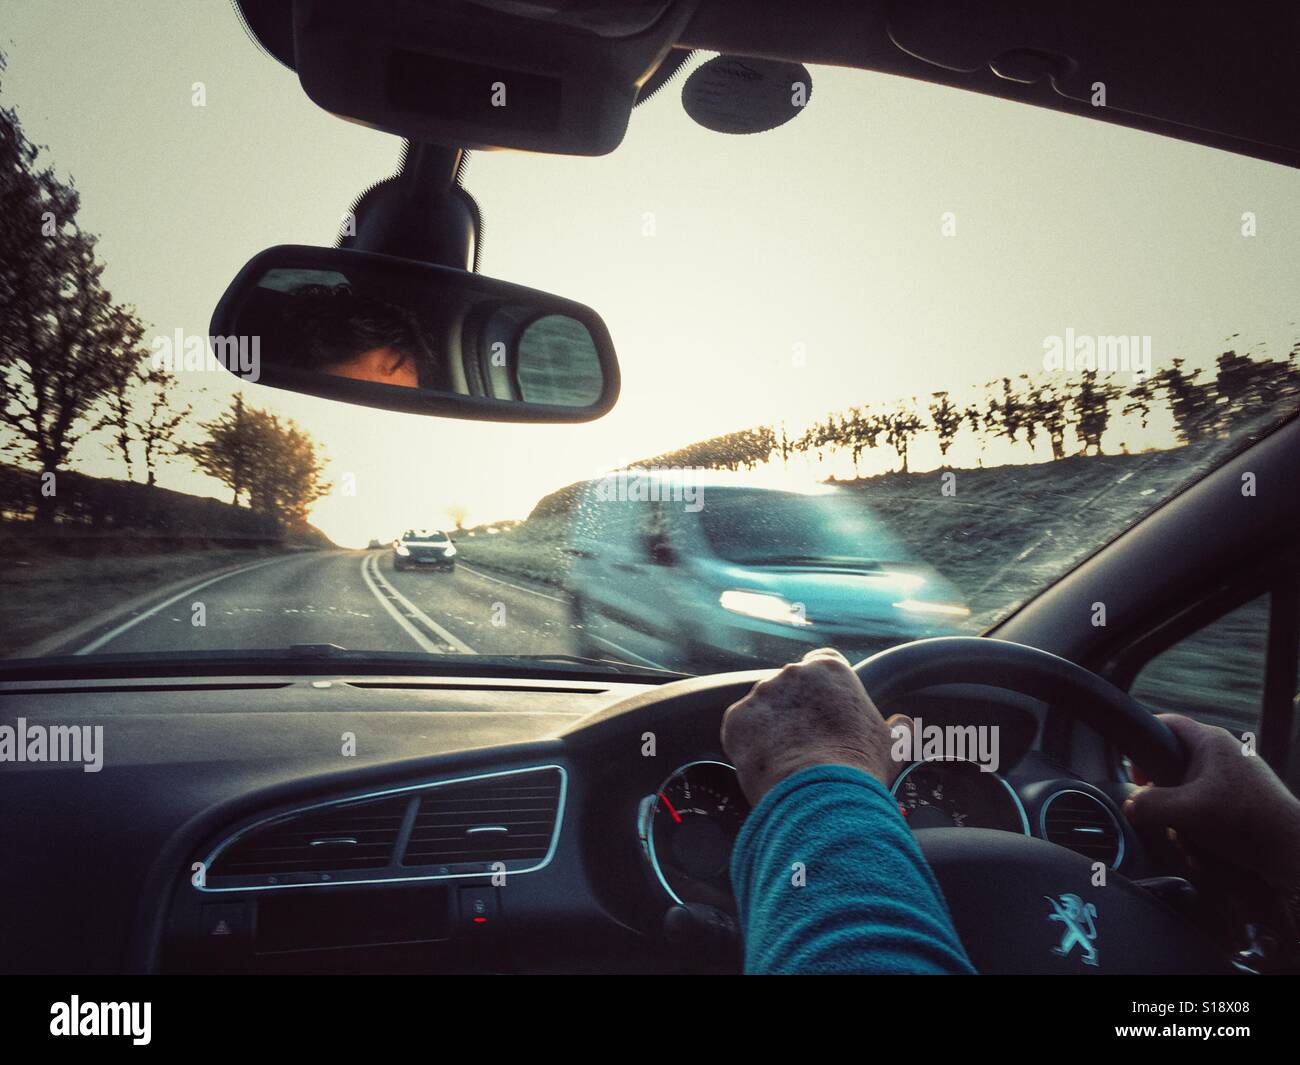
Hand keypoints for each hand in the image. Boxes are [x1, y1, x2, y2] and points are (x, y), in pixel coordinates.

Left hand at [720, 648, 910, 805]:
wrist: (821, 796)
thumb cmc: (860, 770)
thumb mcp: (893, 744)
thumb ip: (899, 726)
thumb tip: (903, 724)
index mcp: (830, 670)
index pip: (821, 665)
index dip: (823, 691)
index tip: (825, 713)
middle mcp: (792, 673)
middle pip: (790, 686)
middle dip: (795, 710)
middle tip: (807, 743)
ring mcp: (761, 694)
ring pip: (764, 708)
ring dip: (772, 728)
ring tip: (789, 759)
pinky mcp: (738, 719)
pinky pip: (742, 729)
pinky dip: (750, 745)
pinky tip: (769, 765)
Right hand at [1124, 714, 1299, 890]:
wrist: (1293, 852)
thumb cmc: (1246, 820)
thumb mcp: (1184, 811)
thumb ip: (1149, 805)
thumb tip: (1131, 805)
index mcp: (1211, 742)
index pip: (1166, 724)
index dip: (1145, 743)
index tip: (1136, 771)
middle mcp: (1224, 756)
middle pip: (1174, 767)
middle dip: (1165, 798)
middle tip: (1162, 813)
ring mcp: (1236, 781)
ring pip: (1190, 795)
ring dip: (1183, 822)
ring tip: (1193, 840)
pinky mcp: (1243, 805)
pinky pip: (1208, 813)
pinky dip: (1202, 832)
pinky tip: (1208, 849)